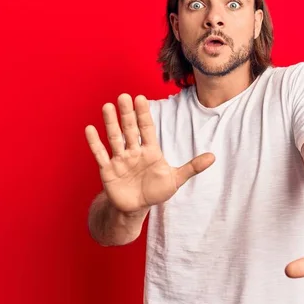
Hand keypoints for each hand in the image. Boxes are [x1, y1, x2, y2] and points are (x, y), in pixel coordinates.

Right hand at [85, 93, 214, 213]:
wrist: (136, 207)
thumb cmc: (155, 191)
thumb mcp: (176, 179)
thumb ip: (192, 167)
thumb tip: (213, 157)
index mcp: (150, 151)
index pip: (147, 128)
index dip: (144, 114)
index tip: (141, 98)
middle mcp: (134, 151)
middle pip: (130, 129)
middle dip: (127, 114)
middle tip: (123, 96)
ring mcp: (120, 159)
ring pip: (114, 138)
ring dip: (110, 123)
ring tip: (107, 107)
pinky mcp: (108, 170)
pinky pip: (100, 154)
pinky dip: (94, 143)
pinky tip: (89, 129)